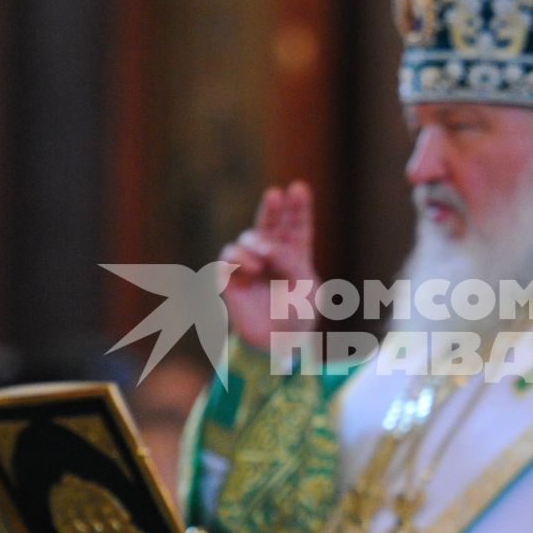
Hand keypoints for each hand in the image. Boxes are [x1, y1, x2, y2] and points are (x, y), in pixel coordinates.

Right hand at [218, 181, 317, 349]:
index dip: (298, 207)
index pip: (298, 226)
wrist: (275, 344)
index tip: (298, 188)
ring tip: (261, 260)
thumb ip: (290, 262)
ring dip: (254, 244)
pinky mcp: (231, 278)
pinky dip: (237, 258)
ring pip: (247, 238)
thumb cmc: (296, 316)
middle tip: (275, 194)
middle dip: (272, 208)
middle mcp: (272, 255)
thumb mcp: (305, 287)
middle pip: (271, 223)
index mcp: (296, 256)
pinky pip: (227, 257)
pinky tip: (250, 268)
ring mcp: (251, 265)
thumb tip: (265, 247)